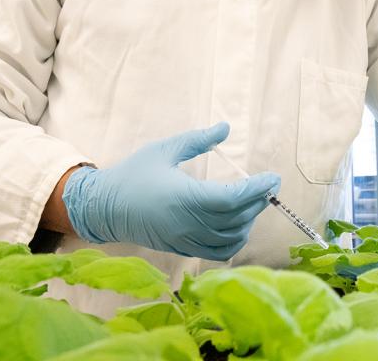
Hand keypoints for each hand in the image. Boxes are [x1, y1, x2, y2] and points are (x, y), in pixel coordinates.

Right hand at [62, 122, 279, 259]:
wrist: (105, 207)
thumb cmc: (134, 174)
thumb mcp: (164, 150)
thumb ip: (197, 140)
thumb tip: (225, 127)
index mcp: (184, 197)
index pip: (232, 198)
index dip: (257, 189)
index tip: (273, 178)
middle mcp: (188, 223)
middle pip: (237, 217)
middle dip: (258, 201)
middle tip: (268, 185)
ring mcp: (186, 240)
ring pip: (231, 237)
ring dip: (249, 220)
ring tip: (254, 201)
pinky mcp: (183, 249)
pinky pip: (219, 251)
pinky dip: (236, 240)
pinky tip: (239, 223)